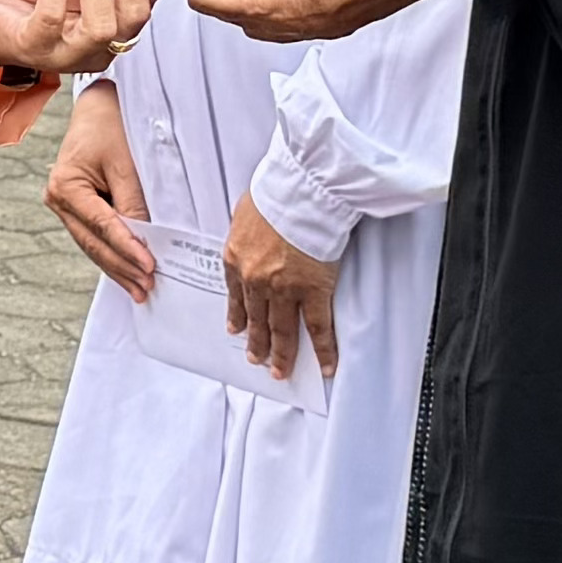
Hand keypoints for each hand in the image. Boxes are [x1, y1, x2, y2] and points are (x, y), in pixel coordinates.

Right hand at [44, 84, 156, 296]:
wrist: (100, 105)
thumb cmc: (112, 124)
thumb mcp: (127, 162)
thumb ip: (133, 202)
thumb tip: (145, 242)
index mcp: (65, 186)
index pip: (102, 226)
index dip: (126, 249)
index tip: (149, 267)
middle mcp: (58, 199)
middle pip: (93, 243)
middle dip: (122, 267)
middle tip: (147, 287)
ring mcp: (64, 206)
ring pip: (92, 245)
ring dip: (118, 267)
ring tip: (140, 288)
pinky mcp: (76, 208)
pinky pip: (94, 236)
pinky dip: (113, 252)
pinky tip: (128, 270)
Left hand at [222, 194, 338, 377]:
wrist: (300, 192)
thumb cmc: (276, 192)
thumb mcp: (245, 212)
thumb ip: (245, 231)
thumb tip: (248, 232)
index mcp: (236, 258)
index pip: (236, 295)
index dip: (237, 314)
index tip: (236, 328)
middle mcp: (255, 279)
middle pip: (257, 318)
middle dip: (257, 342)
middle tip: (257, 358)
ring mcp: (284, 290)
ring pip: (282, 330)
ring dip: (282, 353)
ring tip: (280, 370)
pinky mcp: (313, 292)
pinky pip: (319, 329)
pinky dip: (323, 351)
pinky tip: (325, 365)